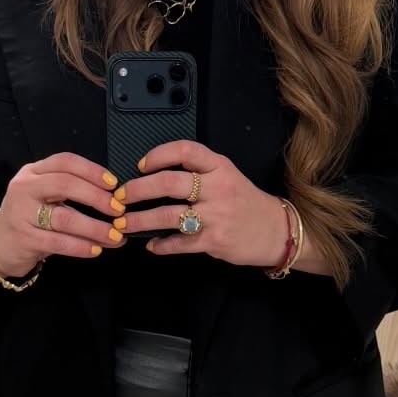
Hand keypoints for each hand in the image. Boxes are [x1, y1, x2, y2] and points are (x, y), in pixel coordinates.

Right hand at [0, 151, 128, 277]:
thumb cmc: (30, 218)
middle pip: (65, 184)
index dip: (92, 170)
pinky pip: (58, 242)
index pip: (65, 162)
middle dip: (96, 197)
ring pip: (64, 218)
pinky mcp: (23, 239)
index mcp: (33, 172)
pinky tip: (96, 250)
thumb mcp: (44, 197)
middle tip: (118, 210)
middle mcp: (24, 188)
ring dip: (94, 227)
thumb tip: (114, 199)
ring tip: (115, 236)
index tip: (113, 184)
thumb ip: (71, 192)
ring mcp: (21, 213)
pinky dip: (80, 246)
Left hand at [117, 141, 286, 266]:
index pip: (185, 150)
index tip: (140, 165)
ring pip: (168, 215)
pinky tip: (152, 246)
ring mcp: (216, 215)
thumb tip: (155, 175)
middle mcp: (218, 188)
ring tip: (124, 223)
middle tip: (120, 196)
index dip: (158, 155)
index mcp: (220, 167)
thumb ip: (198, 172)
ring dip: (140, 220)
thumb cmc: (246, 203)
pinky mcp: (215, 240)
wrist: (277, 231)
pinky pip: (180, 243)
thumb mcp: (227, 176)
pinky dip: (161, 245)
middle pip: (169, 182)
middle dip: (138, 189)